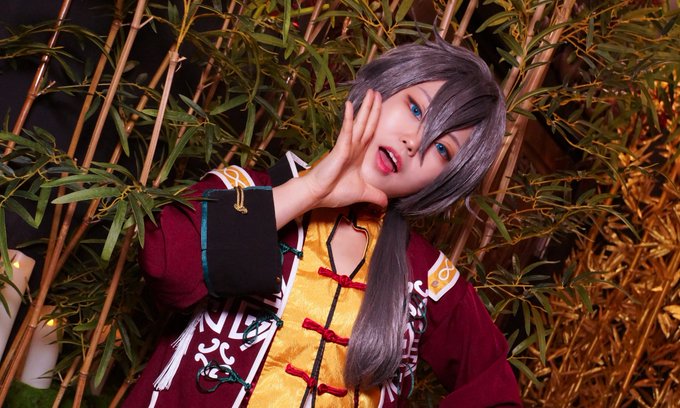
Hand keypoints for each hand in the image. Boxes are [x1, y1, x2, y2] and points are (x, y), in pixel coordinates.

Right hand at [272, 90, 386, 228]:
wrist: (318, 195)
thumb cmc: (336, 191)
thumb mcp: (363, 194)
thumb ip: (376, 196)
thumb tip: (387, 204)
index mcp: (359, 154)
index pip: (371, 132)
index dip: (376, 119)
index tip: (381, 105)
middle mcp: (354, 147)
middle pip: (367, 124)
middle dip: (373, 108)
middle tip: (377, 91)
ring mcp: (347, 146)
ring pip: (359, 123)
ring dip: (365, 108)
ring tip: (370, 92)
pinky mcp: (340, 149)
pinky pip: (346, 131)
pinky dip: (348, 118)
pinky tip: (350, 105)